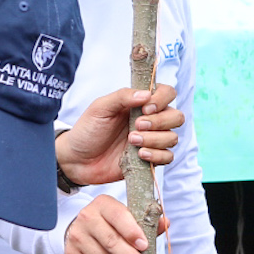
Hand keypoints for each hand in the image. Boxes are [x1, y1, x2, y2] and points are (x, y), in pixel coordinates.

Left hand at [55, 83, 182, 186]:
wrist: (77, 159)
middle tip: (136, 126)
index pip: (167, 93)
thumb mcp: (100, 108)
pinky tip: (139, 154)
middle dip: (160, 122)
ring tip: (131, 141)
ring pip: (172, 138)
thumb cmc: (87, 130)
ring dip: (154, 139)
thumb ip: (122, 96)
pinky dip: (156, 155)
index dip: (162, 99)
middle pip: (176, 117)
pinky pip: (168, 157)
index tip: (145, 108)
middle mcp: (150, 120)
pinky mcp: (150, 159)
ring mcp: (151, 140)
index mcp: (140, 103)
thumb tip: (146, 94)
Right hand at [64, 196, 163, 253]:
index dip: (132, 232)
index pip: (118, 217)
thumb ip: (147, 221)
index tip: (144, 246)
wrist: (84, 228)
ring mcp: (76, 237)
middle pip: (111, 242)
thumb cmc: (114, 223)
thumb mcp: (129, 216)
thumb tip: (165, 223)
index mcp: (103, 204)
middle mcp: (86, 218)